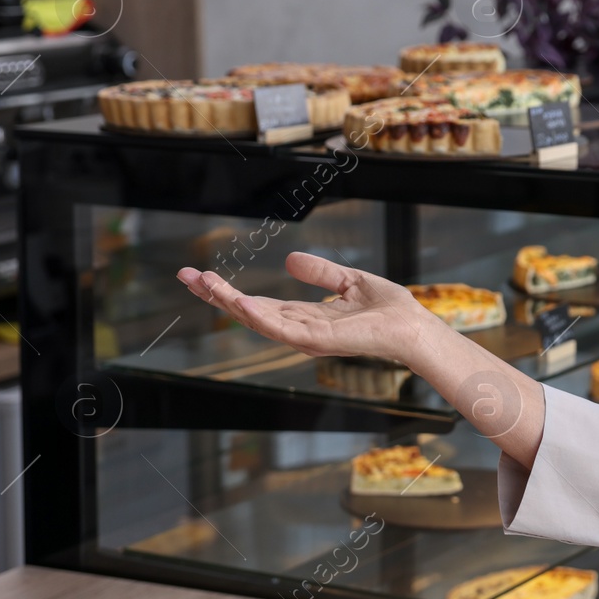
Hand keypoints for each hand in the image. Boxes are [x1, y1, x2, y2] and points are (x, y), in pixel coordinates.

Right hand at [177, 252, 432, 364]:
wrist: (413, 326)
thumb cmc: (389, 309)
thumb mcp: (349, 281)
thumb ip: (320, 273)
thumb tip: (288, 257)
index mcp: (306, 317)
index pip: (260, 304)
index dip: (231, 292)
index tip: (202, 276)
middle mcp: (300, 330)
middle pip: (250, 312)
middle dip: (217, 296)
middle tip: (185, 276)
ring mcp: (306, 338)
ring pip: (258, 319)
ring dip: (228, 302)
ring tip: (202, 283)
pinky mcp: (318, 341)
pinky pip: (281, 328)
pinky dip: (258, 315)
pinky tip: (238, 301)